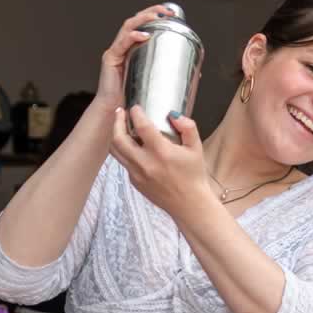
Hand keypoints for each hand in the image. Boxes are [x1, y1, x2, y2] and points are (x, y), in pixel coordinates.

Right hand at [96, 4, 177, 111]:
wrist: (116, 114)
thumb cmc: (133, 99)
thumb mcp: (157, 83)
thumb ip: (174, 75)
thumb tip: (197, 74)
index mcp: (135, 49)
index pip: (145, 24)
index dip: (156, 15)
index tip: (172, 13)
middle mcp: (125, 46)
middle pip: (136, 20)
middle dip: (152, 12)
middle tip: (166, 12)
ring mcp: (116, 51)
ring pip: (128, 26)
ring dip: (142, 19)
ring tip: (156, 18)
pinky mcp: (110, 59)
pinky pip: (121, 44)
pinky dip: (132, 37)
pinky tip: (143, 35)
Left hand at [109, 105, 213, 220]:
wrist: (189, 205)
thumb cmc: (194, 176)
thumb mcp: (196, 148)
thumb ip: (187, 127)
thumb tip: (173, 114)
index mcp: (161, 152)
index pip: (141, 126)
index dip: (135, 113)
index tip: (135, 107)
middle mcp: (145, 163)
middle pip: (118, 138)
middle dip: (117, 122)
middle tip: (120, 112)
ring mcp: (137, 174)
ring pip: (116, 151)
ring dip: (115, 136)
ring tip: (120, 127)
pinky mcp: (134, 182)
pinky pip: (124, 163)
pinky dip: (125, 151)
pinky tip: (133, 146)